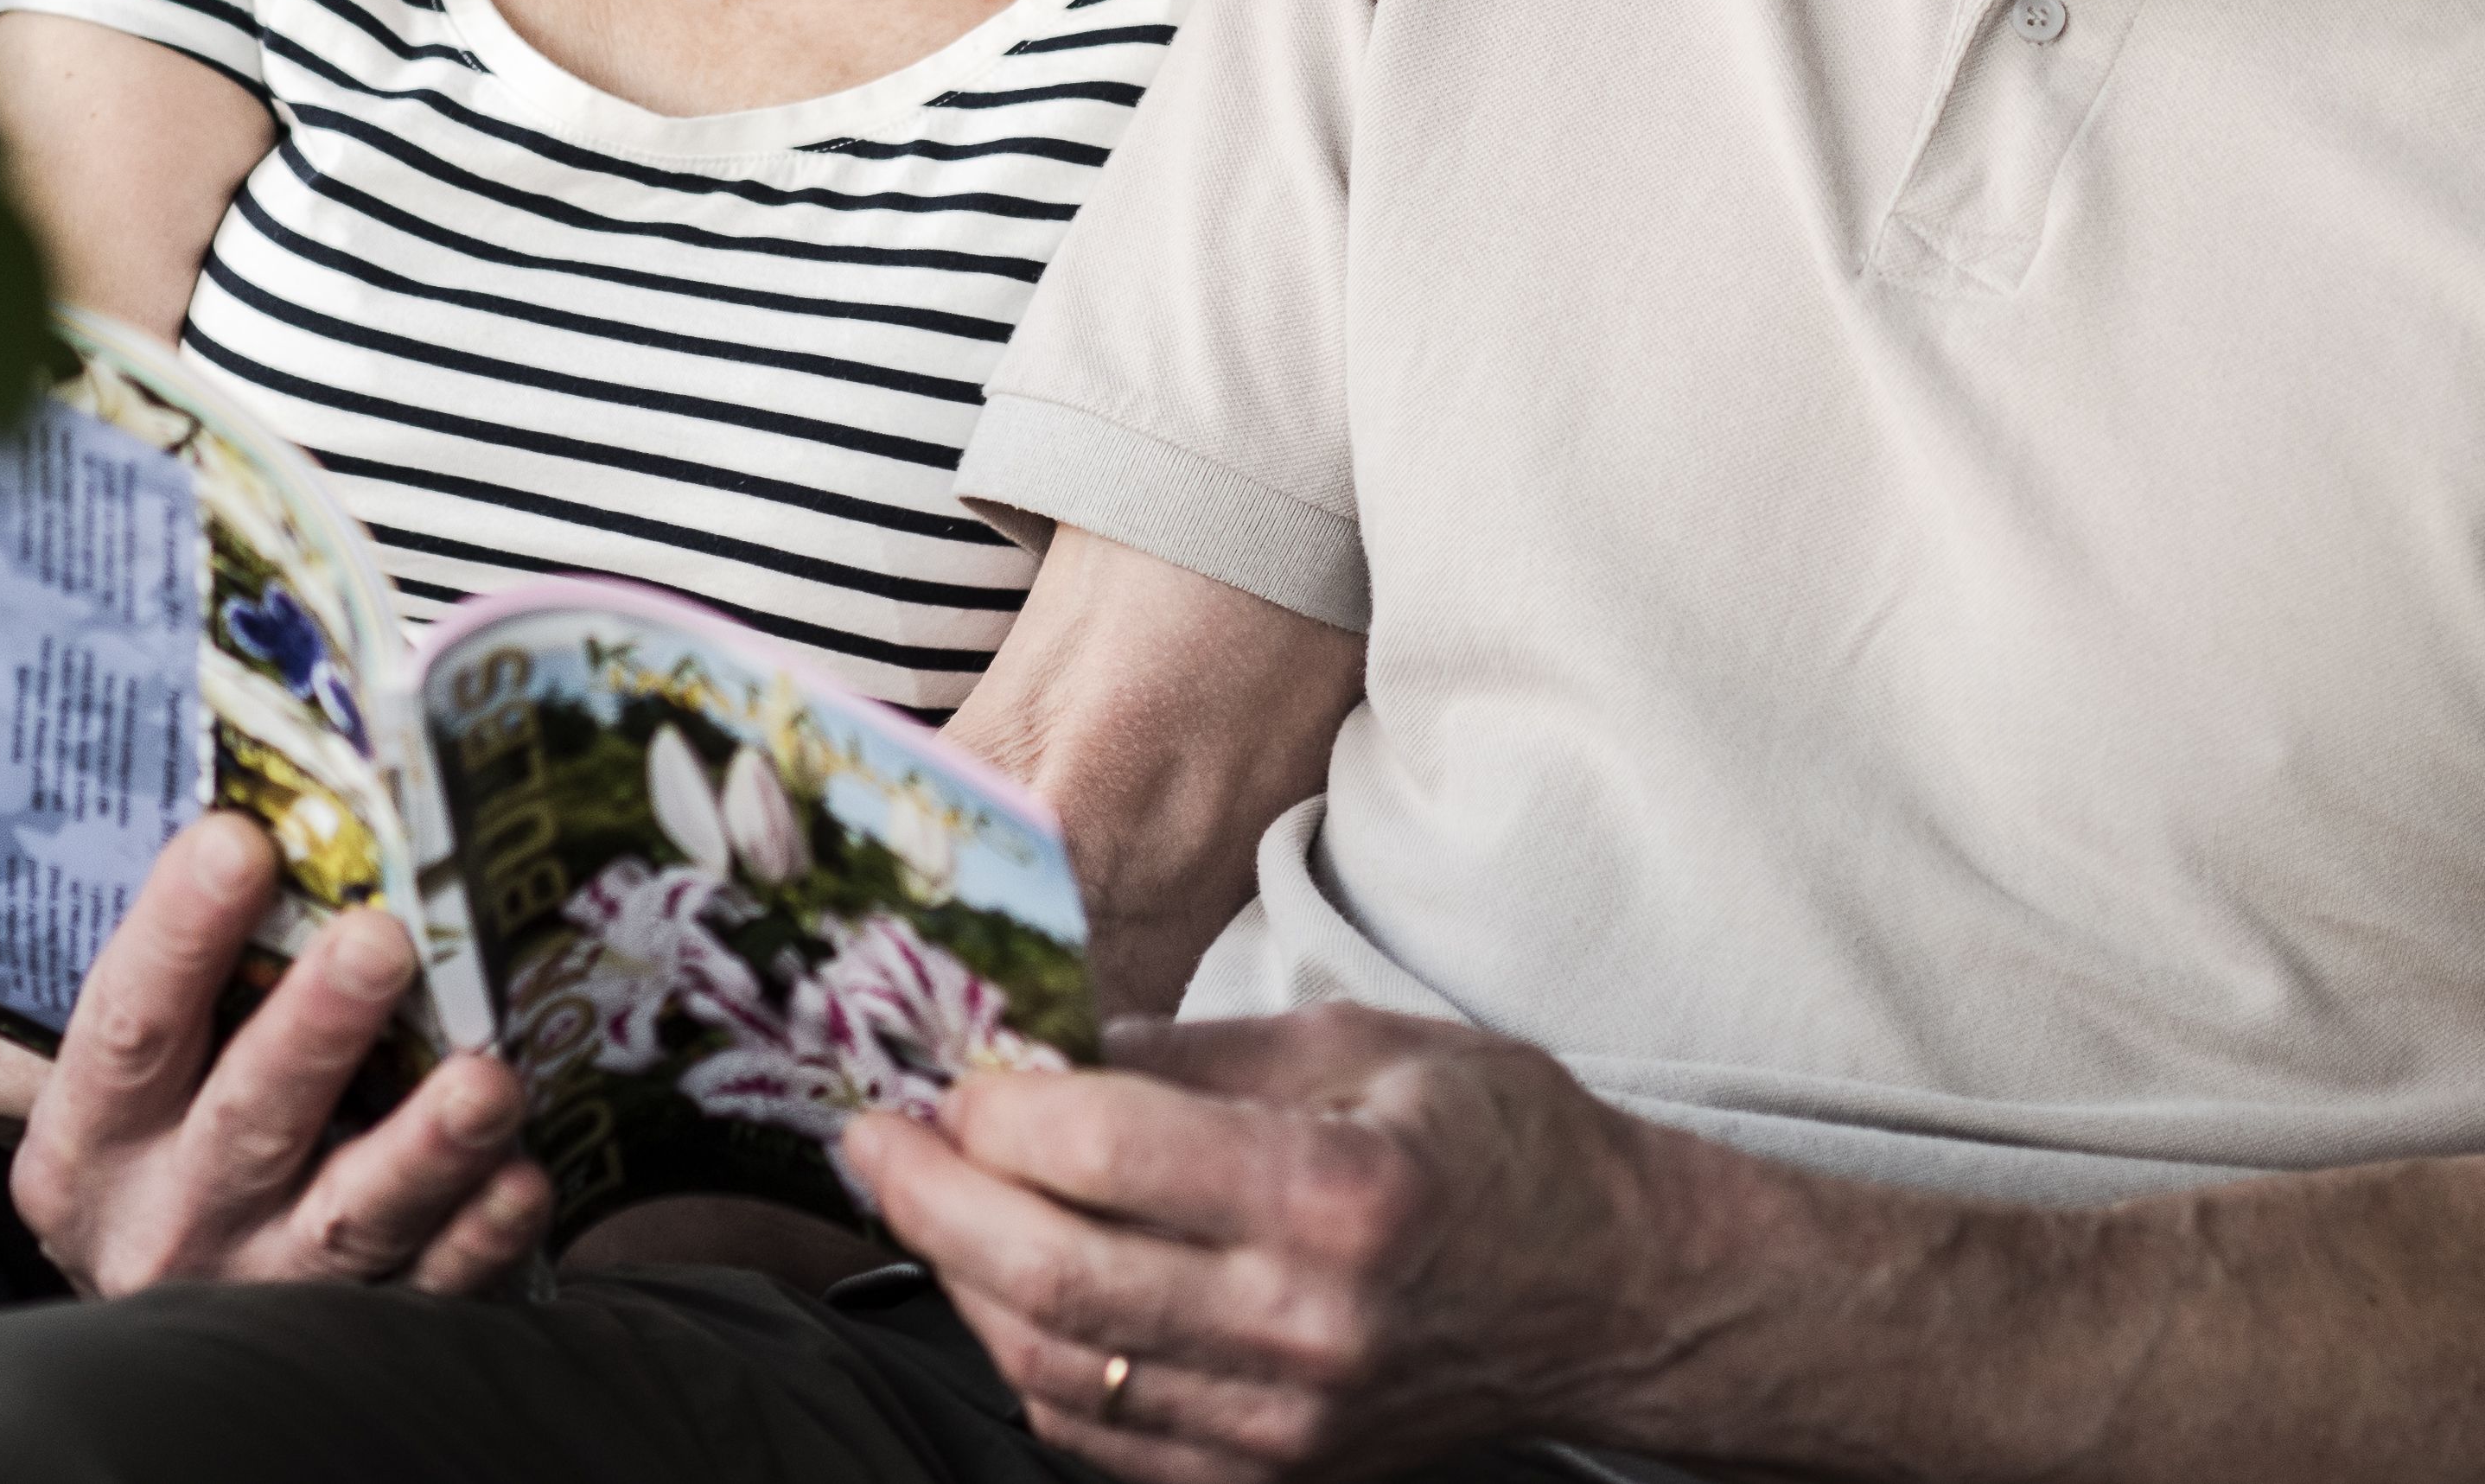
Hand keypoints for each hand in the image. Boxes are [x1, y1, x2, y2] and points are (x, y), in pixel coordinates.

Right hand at [10, 814, 554, 1295]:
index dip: (179, 934)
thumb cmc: (154, 1122)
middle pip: (248, 1121)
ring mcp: (260, 1284)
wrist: (151, 1311)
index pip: (128, 1025)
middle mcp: (163, 1220)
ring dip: (423, 1149)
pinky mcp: (348, 1332)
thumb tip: (216, 795)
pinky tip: (522, 1181)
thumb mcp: (104, 1063)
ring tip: (488, 1081)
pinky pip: (423, 1291)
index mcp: (88, 1141)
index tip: (239, 839)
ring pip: (348, 1221)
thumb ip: (141, 958)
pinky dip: (476, 1240)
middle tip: (383, 943)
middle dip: (317, 1030)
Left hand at [845, 1004, 1701, 1481]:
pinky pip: (1108, 1440)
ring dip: (963, 1284)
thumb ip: (1191, 1056)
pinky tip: (1001, 1295)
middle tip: (873, 1137)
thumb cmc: (1499, 1145)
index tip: (944, 1068)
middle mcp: (1308, 1324)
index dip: (996, 1108)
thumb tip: (1045, 1045)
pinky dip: (1030, 1367)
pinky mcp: (1276, 1476)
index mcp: (1339, 1193)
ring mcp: (1290, 1423)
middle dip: (934, 1199)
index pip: (1107, 1153)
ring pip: (1061, 1371)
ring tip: (923, 1205)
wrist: (1611, 1291)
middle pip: (1057, 1275)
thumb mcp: (1361, 1044)